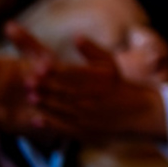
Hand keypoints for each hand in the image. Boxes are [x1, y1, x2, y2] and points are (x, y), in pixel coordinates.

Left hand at [28, 37, 167, 143]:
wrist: (138, 113)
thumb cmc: (118, 85)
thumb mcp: (109, 64)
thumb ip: (92, 51)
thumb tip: (76, 36)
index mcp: (100, 80)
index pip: (73, 73)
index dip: (54, 70)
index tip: (39, 66)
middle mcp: (94, 98)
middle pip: (65, 90)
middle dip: (45, 86)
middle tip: (29, 82)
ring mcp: (90, 116)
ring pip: (63, 109)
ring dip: (45, 104)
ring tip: (31, 97)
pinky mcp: (87, 130)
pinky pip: (65, 127)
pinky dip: (50, 123)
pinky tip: (37, 119)